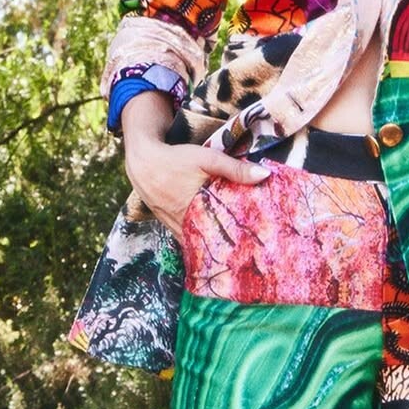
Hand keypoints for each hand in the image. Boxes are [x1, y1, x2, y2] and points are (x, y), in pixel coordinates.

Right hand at [124, 134, 268, 239]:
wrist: (144, 162)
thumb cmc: (176, 160)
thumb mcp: (207, 159)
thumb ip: (234, 169)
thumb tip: (265, 175)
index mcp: (197, 213)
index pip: (225, 236)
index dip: (242, 242)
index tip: (259, 245)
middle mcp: (185, 227)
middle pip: (214, 242)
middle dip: (232, 246)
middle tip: (254, 248)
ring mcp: (176, 230)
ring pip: (200, 244)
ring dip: (217, 245)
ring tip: (240, 248)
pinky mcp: (171, 227)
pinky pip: (190, 240)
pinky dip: (202, 241)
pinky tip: (216, 239)